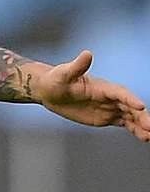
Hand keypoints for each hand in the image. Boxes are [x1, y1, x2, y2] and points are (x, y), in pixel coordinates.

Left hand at [33, 50, 149, 140]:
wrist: (50, 90)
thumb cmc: (56, 79)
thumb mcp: (64, 73)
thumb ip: (77, 66)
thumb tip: (87, 53)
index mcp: (102, 86)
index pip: (120, 93)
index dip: (130, 99)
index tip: (141, 106)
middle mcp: (110, 97)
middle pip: (130, 106)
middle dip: (141, 116)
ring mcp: (110, 107)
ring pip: (131, 116)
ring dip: (142, 125)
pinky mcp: (107, 117)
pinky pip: (125, 123)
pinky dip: (136, 130)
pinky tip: (145, 138)